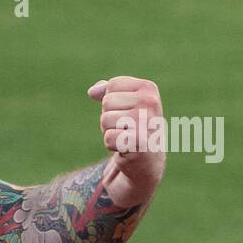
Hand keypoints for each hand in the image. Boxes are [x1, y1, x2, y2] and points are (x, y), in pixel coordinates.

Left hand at [87, 75, 165, 202]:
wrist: (148, 157)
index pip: (112, 85)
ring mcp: (146, 121)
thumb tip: (92, 92)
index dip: (112, 100)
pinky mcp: (139, 142)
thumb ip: (107, 92)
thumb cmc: (134, 126)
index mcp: (148, 88)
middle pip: (107, 102)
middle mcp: (150, 102)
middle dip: (110, 117)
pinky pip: (108, 138)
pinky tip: (125, 146)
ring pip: (105, 120)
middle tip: (126, 126)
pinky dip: (112, 144)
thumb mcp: (125, 103)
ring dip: (110, 131)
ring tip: (126, 135)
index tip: (127, 110)